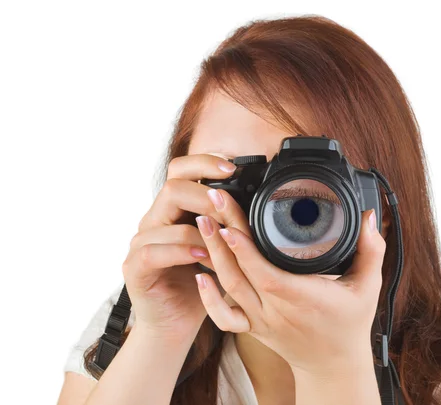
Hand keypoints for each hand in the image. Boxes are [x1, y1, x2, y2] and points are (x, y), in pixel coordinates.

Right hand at [122, 154, 249, 342]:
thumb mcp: (221, 249)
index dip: (203, 162)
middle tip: (228, 209)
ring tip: (223, 241)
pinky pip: (154, 251)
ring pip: (165, 219)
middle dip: (206, 195)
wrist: (177, 323)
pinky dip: (181, 251)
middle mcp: (154, 221)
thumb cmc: (201, 285)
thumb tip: (258, 202)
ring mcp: (141, 243)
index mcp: (173, 211)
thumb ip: (229, 225)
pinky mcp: (134, 267)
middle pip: (172, 187)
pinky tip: (202, 258)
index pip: (180, 171)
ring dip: (199, 230)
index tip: (232, 167)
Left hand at [195, 189, 384, 376]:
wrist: (333, 366)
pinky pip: (223, 316)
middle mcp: (276, 309)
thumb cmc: (350, 325)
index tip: (232, 222)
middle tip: (212, 201)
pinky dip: (209, 297)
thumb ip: (372, 250)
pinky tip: (200, 274)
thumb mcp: (368, 287)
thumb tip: (371, 217)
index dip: (246, 250)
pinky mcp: (252, 327)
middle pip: (240, 272)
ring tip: (203, 221)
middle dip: (222, 235)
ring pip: (228, 287)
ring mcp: (260, 319)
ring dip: (213, 254)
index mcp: (302, 298)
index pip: (267, 274)